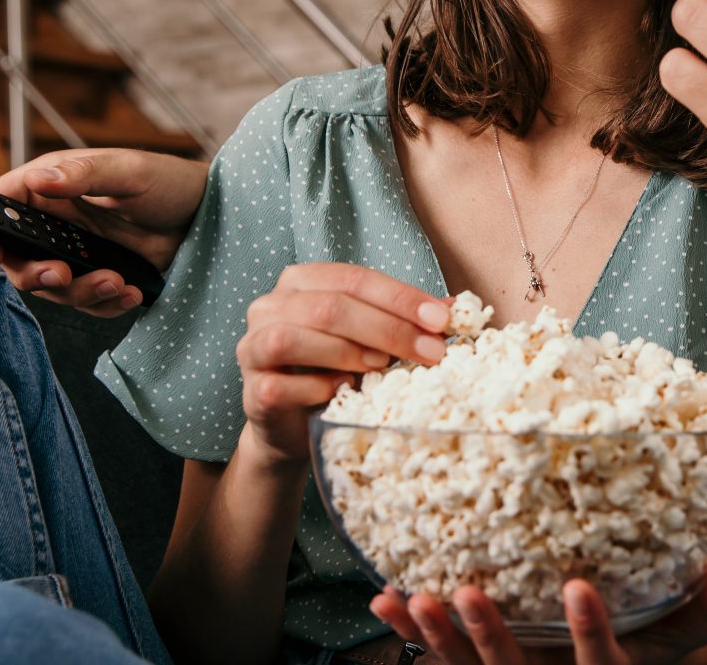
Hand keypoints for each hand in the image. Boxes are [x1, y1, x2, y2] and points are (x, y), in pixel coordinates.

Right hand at [0, 148, 207, 316]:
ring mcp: (75, 250)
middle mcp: (55, 221)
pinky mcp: (98, 274)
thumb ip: (84, 175)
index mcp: (51, 185)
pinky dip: (106, 303)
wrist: (208, 215)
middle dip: (35, 274)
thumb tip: (41, 179)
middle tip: (63, 275)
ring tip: (116, 281)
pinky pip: (87, 301)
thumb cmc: (168, 180)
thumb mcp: (129, 171)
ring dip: (81, 291)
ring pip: (53, 286)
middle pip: (17, 258)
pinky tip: (130, 293)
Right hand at [236, 263, 450, 463]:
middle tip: (430, 351)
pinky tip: (343, 393)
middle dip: (388, 328)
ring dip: (348, 352)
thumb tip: (455, 309)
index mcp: (302, 281)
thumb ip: (403, 319)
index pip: (355, 278)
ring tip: (384, 366)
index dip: (401, 298)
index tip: (442, 320)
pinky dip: (318, 388)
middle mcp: (270, 306)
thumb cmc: (336, 372)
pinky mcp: (252, 390)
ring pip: (295, 337)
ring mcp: (252, 346)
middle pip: (330, 307)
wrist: (297, 427)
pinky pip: (281, 385)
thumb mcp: (372, 340)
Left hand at [369, 568, 706, 664]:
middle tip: (467, 592)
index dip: (590, 634)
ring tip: (413, 599)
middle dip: (490, 637)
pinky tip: (386, 602)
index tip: (577, 588)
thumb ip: (700, 614)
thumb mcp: (675, 640)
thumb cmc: (644, 650)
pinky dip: (414, 635)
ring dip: (439, 639)